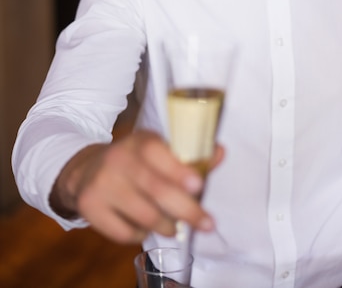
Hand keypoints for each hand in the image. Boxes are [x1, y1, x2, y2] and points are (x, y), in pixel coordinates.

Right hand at [49, 129, 223, 243]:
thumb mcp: (158, 151)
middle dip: (187, 210)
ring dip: (167, 225)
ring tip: (174, 225)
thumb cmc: (134, 161)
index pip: (158, 152)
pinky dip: (142, 234)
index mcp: (139, 141)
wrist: (86, 169)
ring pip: (144, 215)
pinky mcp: (89, 206)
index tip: (198, 185)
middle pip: (156, 189)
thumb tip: (220, 152)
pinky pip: (125, 233)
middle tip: (207, 224)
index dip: (178, 170)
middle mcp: (118, 159)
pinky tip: (145, 225)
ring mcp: (102, 183)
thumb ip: (190, 155)